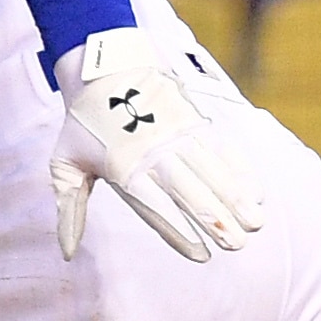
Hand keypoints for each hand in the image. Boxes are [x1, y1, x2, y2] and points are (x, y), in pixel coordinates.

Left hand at [48, 24, 267, 263]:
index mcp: (122, 167)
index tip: (201, 255)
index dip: (179, 231)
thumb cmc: (82, 123)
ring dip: (236, 196)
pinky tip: (255, 191)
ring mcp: (177, 134)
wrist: (103, 66)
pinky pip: (220, 147)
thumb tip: (64, 254)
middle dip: (216, 218)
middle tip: (238, 244)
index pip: (155, 206)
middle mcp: (153, 152)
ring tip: (256, 221)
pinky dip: (238, 168)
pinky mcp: (192, 119)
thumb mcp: (64, 164)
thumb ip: (69, 210)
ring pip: (211, 170)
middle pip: (190, 190)